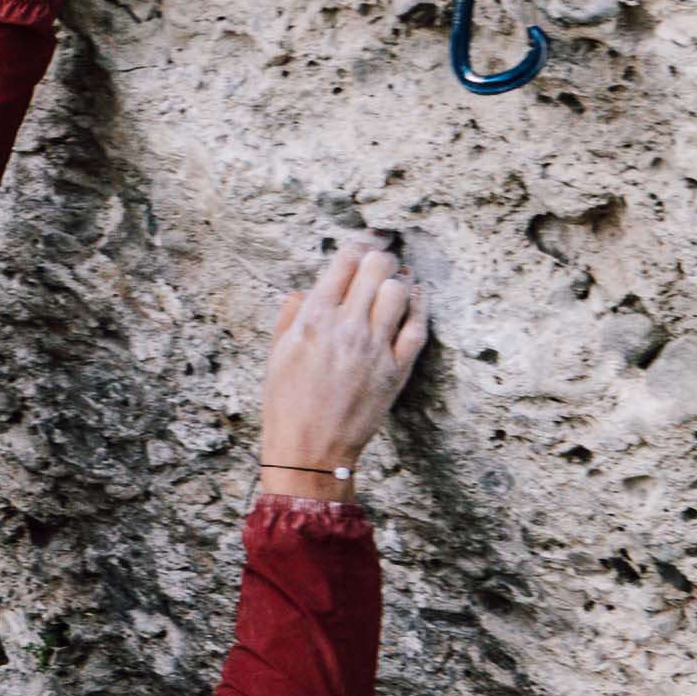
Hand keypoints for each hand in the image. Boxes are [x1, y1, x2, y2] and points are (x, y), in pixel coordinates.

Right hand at [255, 234, 425, 481]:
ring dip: (399, 280)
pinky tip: (417, 299)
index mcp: (314, 319)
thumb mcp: (276, 356)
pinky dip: (420, 306)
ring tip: (397, 280)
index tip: (364, 244)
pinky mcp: (396, 370)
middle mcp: (347, 327)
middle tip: (383, 259)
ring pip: (399, 290)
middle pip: (377, 267)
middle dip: (381, 256)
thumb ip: (291, 318)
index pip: (344, 261)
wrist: (310, 451)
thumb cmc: (286, 406)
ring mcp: (375, 348)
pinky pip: (418, 327)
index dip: (358, 245)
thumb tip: (304, 292)